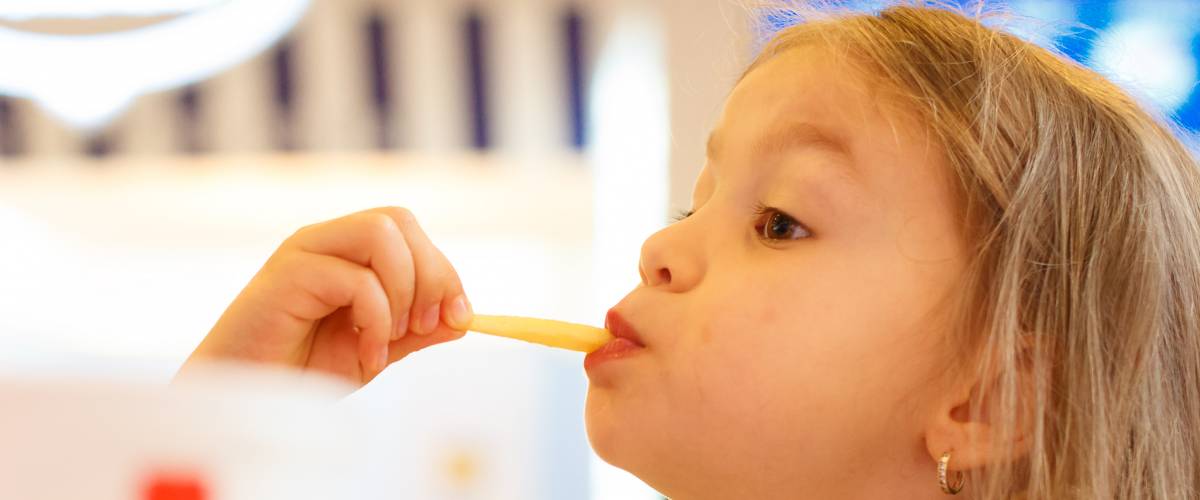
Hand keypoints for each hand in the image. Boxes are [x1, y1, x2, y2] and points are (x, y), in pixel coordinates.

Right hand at [180, 207, 472, 385]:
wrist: (246, 402)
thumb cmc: (302, 373)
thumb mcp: (375, 351)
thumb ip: (415, 333)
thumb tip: (464, 319)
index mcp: (346, 251)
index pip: (409, 231)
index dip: (444, 271)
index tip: (459, 318)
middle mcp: (325, 240)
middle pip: (399, 220)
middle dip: (430, 275)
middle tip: (424, 328)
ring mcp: (304, 252)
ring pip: (381, 234)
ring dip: (403, 290)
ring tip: (388, 340)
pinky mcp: (287, 275)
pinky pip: (356, 280)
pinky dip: (376, 322)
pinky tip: (366, 358)